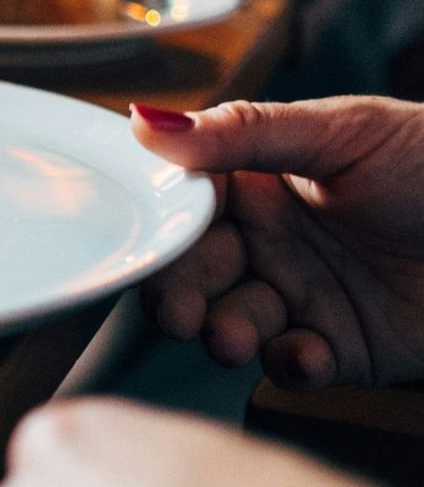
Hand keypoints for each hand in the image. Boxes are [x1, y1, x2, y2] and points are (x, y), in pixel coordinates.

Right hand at [130, 98, 423, 388]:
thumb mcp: (342, 132)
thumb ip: (244, 132)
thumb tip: (148, 121)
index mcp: (258, 180)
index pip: (184, 207)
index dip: (160, 231)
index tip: (144, 249)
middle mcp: (271, 240)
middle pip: (197, 273)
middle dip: (180, 295)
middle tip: (179, 313)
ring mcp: (304, 295)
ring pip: (236, 322)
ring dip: (227, 333)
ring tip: (235, 336)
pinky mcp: (343, 347)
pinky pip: (296, 364)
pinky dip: (291, 365)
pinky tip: (306, 353)